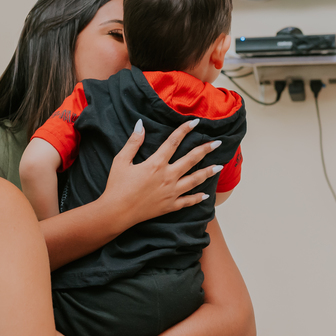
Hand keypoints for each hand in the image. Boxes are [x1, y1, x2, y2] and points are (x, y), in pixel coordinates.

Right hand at [101, 118, 223, 228]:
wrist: (116, 212)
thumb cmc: (117, 186)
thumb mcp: (121, 160)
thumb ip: (133, 142)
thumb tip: (140, 124)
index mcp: (156, 164)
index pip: (173, 142)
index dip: (185, 130)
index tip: (195, 122)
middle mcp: (168, 176)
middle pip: (191, 159)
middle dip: (206, 149)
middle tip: (218, 143)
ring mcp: (171, 192)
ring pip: (195, 180)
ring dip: (208, 172)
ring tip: (219, 167)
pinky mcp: (170, 206)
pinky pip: (188, 201)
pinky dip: (198, 198)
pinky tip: (206, 195)